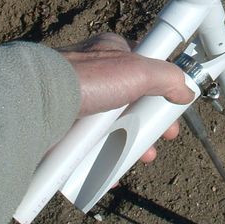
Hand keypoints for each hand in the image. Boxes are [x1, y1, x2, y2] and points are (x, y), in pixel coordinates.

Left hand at [58, 33, 193, 162]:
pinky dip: (102, 158)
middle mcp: (93, 74)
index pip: (143, 68)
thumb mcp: (138, 70)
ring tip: (139, 158)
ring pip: (110, 126)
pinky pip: (89, 144)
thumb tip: (186, 90)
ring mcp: (77, 101)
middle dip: (147, 125)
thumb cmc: (88, 78)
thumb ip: (167, 77)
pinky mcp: (64, 125)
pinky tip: (111, 170)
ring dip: (128, 144)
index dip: (161, 90)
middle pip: (130, 102)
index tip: (170, 111)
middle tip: (159, 142)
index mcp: (110, 53)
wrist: (38, 103)